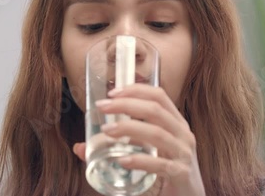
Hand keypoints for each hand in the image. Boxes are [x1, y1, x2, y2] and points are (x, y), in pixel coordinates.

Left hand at [73, 83, 205, 195]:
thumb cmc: (167, 169)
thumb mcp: (146, 152)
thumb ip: (119, 146)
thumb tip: (81, 147)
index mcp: (176, 123)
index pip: (159, 96)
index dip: (136, 90)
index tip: (112, 92)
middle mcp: (183, 134)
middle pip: (155, 110)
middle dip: (126, 105)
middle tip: (103, 107)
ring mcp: (183, 154)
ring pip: (157, 134)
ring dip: (130, 128)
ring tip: (107, 131)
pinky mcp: (181, 174)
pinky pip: (160, 165)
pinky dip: (140, 160)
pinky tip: (123, 160)